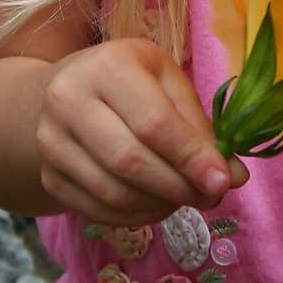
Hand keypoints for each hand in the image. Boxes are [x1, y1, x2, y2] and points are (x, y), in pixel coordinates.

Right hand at [35, 38, 248, 225]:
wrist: (67, 89)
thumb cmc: (131, 79)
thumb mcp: (168, 81)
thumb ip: (199, 126)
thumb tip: (233, 176)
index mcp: (108, 65)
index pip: (153, 122)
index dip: (190, 157)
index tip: (222, 181)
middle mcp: (70, 100)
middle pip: (130, 161)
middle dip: (178, 186)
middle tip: (211, 196)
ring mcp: (51, 142)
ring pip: (113, 192)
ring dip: (159, 205)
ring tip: (187, 198)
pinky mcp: (49, 176)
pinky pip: (97, 210)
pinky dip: (136, 216)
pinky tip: (158, 205)